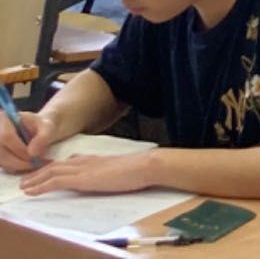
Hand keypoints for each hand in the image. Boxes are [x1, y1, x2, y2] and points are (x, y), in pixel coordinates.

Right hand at [0, 109, 52, 172]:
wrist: (36, 131)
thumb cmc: (40, 127)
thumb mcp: (47, 127)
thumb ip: (43, 137)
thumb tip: (32, 153)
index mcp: (4, 118)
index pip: (6, 137)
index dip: (20, 149)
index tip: (34, 156)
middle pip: (1, 152)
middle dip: (19, 161)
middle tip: (35, 164)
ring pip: (1, 161)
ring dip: (17, 166)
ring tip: (33, 164)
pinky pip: (2, 166)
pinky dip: (14, 168)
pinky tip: (26, 165)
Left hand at [23, 151, 155, 195]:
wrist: (145, 165)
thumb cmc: (139, 169)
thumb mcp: (120, 168)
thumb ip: (108, 170)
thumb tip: (105, 176)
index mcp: (95, 159)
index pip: (69, 162)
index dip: (54, 167)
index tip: (44, 171)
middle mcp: (86, 161)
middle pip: (56, 165)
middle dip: (39, 172)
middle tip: (26, 179)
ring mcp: (83, 169)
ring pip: (51, 172)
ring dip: (35, 179)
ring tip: (23, 186)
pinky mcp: (82, 178)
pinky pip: (55, 181)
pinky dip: (41, 185)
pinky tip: (31, 191)